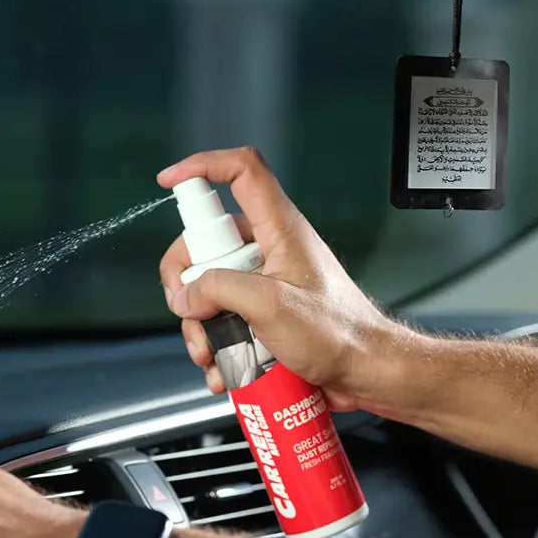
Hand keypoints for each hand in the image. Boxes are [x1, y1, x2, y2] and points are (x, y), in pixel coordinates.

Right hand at [158, 147, 429, 415]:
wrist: (367, 373)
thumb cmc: (339, 333)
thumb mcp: (271, 305)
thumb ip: (220, 290)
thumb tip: (187, 295)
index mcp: (280, 229)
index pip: (242, 172)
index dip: (203, 165)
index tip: (170, 180)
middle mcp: (270, 250)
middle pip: (208, 242)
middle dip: (186, 281)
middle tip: (187, 310)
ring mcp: (266, 283)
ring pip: (210, 289)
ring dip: (199, 325)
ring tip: (208, 354)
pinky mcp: (264, 315)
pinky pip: (225, 320)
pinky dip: (215, 345)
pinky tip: (220, 369)